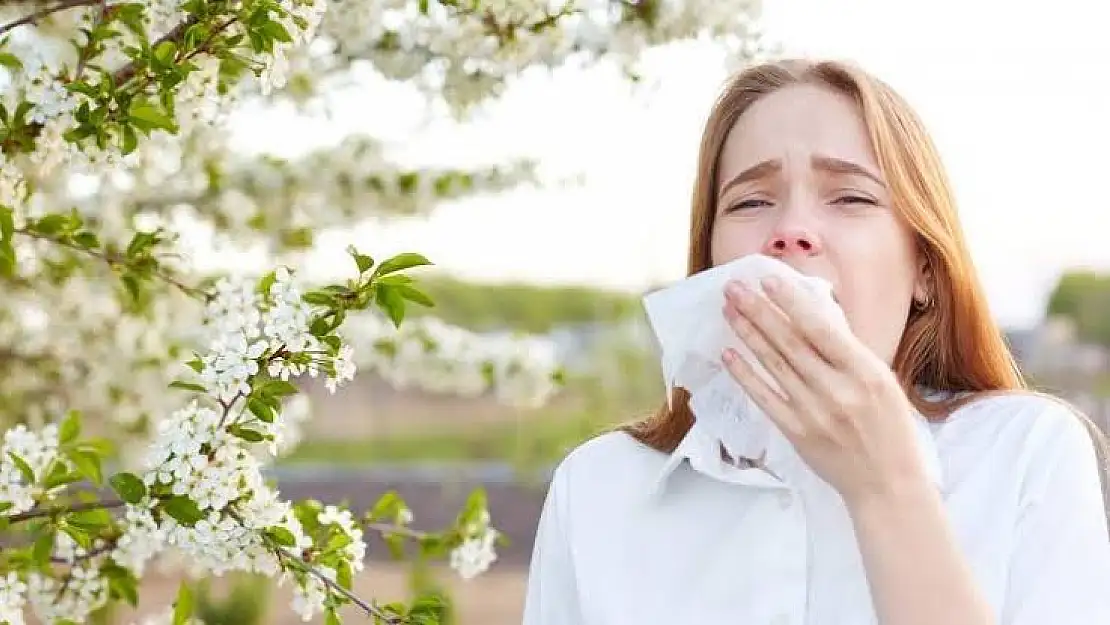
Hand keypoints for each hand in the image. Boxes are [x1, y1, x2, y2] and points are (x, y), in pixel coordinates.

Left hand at [720, 276, 928, 506]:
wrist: (888, 484)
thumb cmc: (889, 428)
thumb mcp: (882, 382)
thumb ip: (848, 352)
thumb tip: (812, 315)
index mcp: (866, 372)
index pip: (821, 329)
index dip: (791, 303)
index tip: (768, 280)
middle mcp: (838, 390)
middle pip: (790, 343)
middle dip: (759, 311)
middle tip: (734, 287)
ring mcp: (815, 413)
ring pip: (773, 365)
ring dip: (747, 335)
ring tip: (729, 310)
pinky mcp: (797, 433)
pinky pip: (765, 398)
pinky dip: (745, 375)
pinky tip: (729, 355)